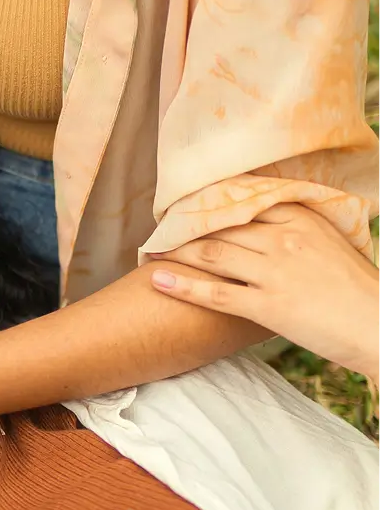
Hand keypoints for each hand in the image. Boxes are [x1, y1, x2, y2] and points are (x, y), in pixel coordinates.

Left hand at [149, 204, 379, 379]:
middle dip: (186, 228)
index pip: (243, 204)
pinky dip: (181, 286)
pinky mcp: (267, 305)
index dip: (210, 206)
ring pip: (211, 254)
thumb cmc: (359, 290)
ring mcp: (274, 272)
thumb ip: (298, 232)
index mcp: (301, 218)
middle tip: (160, 230)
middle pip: (221, 228)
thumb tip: (269, 228)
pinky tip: (157, 279)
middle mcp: (284, 238)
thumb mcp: (332, 244)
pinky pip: (214, 293)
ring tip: (152, 250)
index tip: (187, 207)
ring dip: (175, 252)